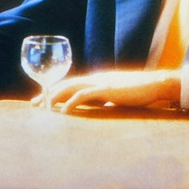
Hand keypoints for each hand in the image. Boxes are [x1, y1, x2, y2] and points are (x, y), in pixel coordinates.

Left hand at [33, 69, 180, 113]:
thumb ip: (106, 98)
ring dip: (55, 96)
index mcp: (96, 79)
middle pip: (65, 83)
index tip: (41, 100)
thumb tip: (99, 106)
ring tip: (43, 107)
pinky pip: (85, 95)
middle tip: (33, 105)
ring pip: (71, 87)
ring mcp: (101, 82)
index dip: (54, 91)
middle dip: (47, 94)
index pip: (70, 83)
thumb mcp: (117, 95)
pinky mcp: (107, 89)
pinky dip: (72, 102)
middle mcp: (95, 77)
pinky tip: (64, 111)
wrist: (155, 84)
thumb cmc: (138, 91)